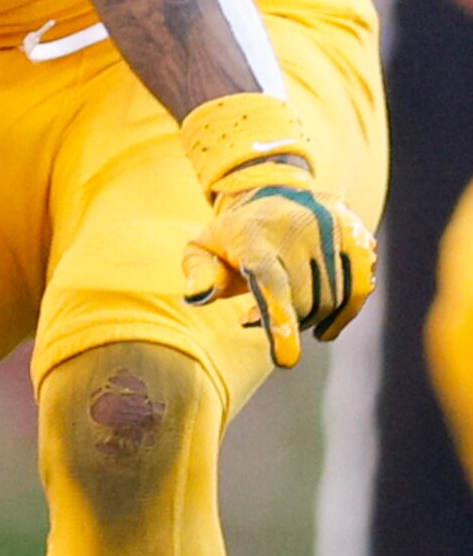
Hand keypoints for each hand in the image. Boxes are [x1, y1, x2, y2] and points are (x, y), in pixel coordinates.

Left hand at [179, 93, 376, 367]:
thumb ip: (199, 273)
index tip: (286, 363)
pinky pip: (358, 292)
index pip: (270, 283)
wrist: (276, 193)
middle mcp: (299, 229)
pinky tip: (323, 329)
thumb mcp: (203, 248)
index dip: (278, 323)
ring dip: (308, 317)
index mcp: (256, 235)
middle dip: (283, 320)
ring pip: (329, 301)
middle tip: (256, 315)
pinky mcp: (359, 239)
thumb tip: (196, 296)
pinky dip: (341, 316)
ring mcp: (333, 232)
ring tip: (284, 307)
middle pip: (301, 301)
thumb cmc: (234, 235)